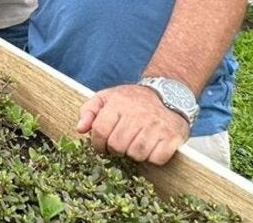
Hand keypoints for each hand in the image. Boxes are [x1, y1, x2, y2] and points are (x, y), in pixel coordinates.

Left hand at [76, 84, 190, 164]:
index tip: (101, 146)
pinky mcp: (172, 136)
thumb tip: (80, 129)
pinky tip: (151, 148)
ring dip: (134, 154)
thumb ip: (89, 110)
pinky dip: (153, 158)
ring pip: (136, 154)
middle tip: (120, 145)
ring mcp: (157, 125)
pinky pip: (157, 158)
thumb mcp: (107, 97)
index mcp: (119, 102)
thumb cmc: (133, 100)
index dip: (97, 143)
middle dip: (116, 150)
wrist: (169, 94)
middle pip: (117, 145)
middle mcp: (138, 113)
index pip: (100, 130)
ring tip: (135, 145)